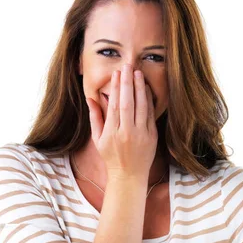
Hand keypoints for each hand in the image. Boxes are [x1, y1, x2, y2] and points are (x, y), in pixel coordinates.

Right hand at [85, 63, 157, 180]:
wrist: (129, 176)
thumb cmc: (111, 157)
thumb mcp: (98, 139)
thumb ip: (95, 118)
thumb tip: (91, 98)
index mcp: (112, 133)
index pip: (114, 105)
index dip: (116, 88)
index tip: (116, 73)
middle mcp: (127, 132)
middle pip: (128, 103)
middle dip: (127, 83)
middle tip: (127, 66)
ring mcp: (141, 134)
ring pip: (141, 107)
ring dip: (140, 88)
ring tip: (138, 73)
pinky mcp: (152, 136)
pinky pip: (150, 115)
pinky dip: (148, 101)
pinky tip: (146, 89)